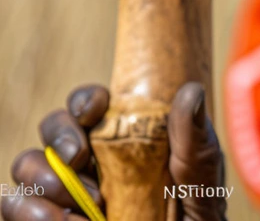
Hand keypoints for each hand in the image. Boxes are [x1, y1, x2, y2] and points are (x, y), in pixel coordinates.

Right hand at [1, 83, 225, 220]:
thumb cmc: (193, 212)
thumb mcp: (200, 177)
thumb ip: (194, 139)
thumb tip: (190, 91)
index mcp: (121, 136)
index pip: (90, 104)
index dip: (85, 99)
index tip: (93, 110)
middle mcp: (86, 160)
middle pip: (52, 128)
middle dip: (59, 135)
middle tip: (79, 157)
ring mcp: (62, 191)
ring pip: (26, 166)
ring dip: (45, 179)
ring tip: (81, 206)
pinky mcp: (49, 219)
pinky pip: (14, 207)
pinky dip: (31, 213)